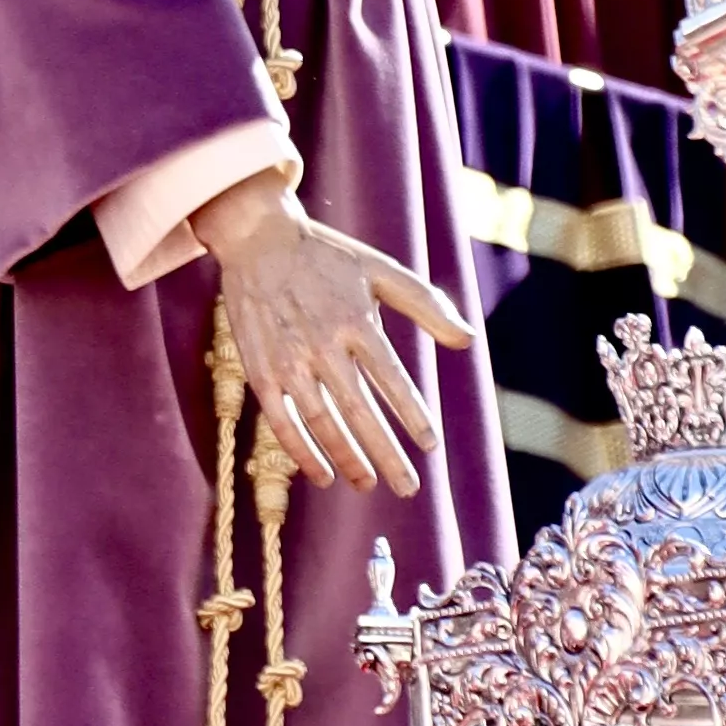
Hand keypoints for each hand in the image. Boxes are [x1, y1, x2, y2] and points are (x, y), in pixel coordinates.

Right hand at [189, 172, 472, 492]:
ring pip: (321, 423)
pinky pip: (281, 422)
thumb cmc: (327, 257)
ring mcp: (288, 360)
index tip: (430, 446)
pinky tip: (322, 475)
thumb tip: (469, 340)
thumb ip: (426, 304)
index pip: (391, 379)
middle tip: (408, 486)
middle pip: (359, 412)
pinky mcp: (260, 370)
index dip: (412, 416)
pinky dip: (301, 452)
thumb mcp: (380, 270)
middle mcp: (322, 344)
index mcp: (355, 320)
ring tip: (369, 484)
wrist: (256, 239)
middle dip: (386, 454)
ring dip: (346, 459)